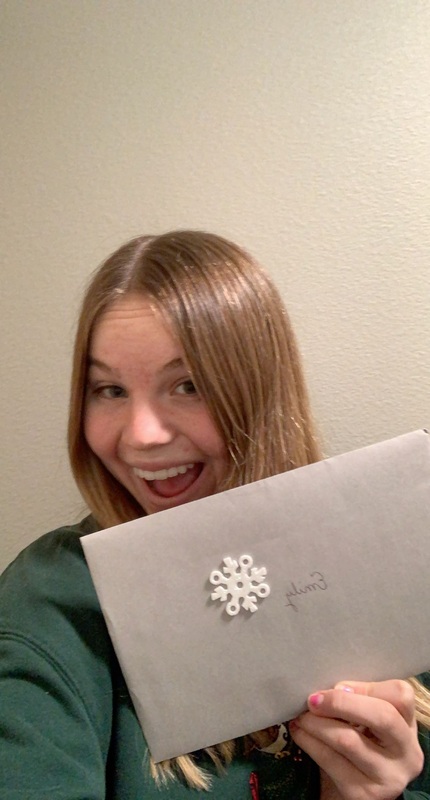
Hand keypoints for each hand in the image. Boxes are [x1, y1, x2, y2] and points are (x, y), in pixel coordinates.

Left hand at [289, 679, 423, 799]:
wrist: (353, 787)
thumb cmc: (360, 742)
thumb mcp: (368, 720)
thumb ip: (359, 700)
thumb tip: (334, 689)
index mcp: (409, 726)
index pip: (401, 696)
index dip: (367, 687)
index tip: (338, 686)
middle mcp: (407, 754)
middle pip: (382, 716)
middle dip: (341, 703)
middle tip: (313, 699)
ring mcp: (388, 777)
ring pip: (348, 740)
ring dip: (317, 724)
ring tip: (301, 716)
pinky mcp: (363, 794)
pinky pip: (330, 760)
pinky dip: (309, 742)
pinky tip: (299, 732)